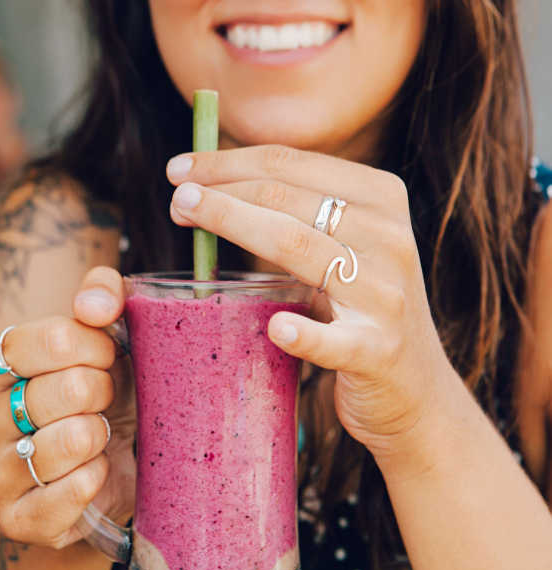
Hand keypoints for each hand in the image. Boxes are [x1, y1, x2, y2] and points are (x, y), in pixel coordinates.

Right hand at [0, 267, 135, 548]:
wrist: (101, 466)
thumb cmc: (101, 395)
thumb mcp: (106, 336)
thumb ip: (103, 295)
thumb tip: (95, 304)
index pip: (56, 339)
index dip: (98, 347)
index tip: (106, 358)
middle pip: (72, 388)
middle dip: (105, 392)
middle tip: (101, 402)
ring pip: (75, 439)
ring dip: (102, 435)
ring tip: (96, 436)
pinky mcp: (18, 519)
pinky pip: (74, 492)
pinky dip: (98, 478)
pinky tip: (95, 471)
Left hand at [167, 145, 463, 472]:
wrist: (416, 387)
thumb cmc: (361, 309)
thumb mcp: (343, 250)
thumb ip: (298, 218)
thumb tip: (213, 188)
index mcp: (381, 199)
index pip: (293, 165)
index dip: (230, 161)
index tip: (181, 169)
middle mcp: (389, 237)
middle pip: (290, 198)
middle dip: (223, 190)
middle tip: (175, 196)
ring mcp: (386, 295)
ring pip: (301, 248)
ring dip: (237, 226)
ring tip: (186, 217)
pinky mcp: (379, 351)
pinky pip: (336, 341)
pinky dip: (304, 334)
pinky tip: (275, 328)